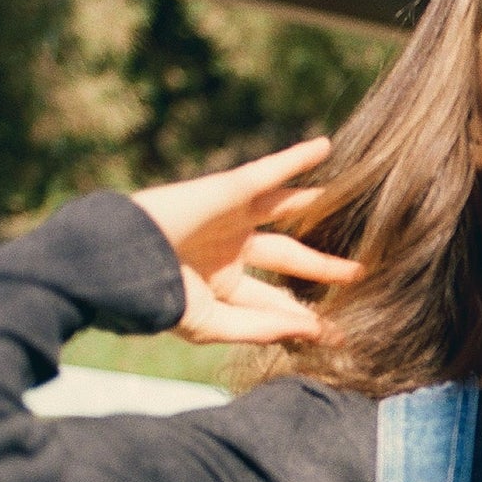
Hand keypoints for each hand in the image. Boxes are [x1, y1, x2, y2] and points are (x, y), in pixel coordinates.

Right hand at [131, 138, 363, 344]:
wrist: (117, 265)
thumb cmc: (158, 298)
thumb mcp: (213, 324)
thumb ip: (264, 327)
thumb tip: (314, 331)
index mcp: (223, 285)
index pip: (276, 300)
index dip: (307, 316)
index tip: (341, 335)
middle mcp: (230, 250)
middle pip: (291, 256)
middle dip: (325, 267)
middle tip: (364, 274)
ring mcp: (229, 218)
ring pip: (286, 210)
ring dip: (319, 206)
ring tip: (360, 203)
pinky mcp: (226, 190)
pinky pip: (268, 171)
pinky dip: (295, 159)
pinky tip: (324, 146)